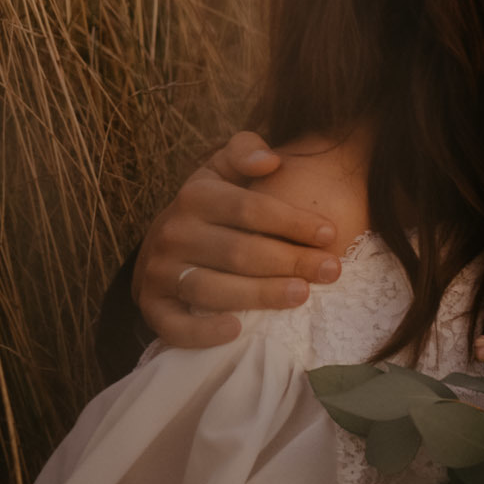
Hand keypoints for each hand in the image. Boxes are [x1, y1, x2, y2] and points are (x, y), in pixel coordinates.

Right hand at [135, 130, 338, 346]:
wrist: (163, 241)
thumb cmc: (213, 205)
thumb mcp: (224, 170)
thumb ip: (245, 151)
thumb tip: (270, 160)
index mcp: (195, 196)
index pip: (250, 209)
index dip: (293, 222)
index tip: (331, 234)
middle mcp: (172, 233)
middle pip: (238, 252)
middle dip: (290, 262)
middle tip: (332, 271)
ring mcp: (159, 271)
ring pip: (211, 288)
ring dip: (259, 295)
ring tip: (302, 295)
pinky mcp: (152, 306)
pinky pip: (173, 326)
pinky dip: (202, 332)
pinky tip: (237, 331)